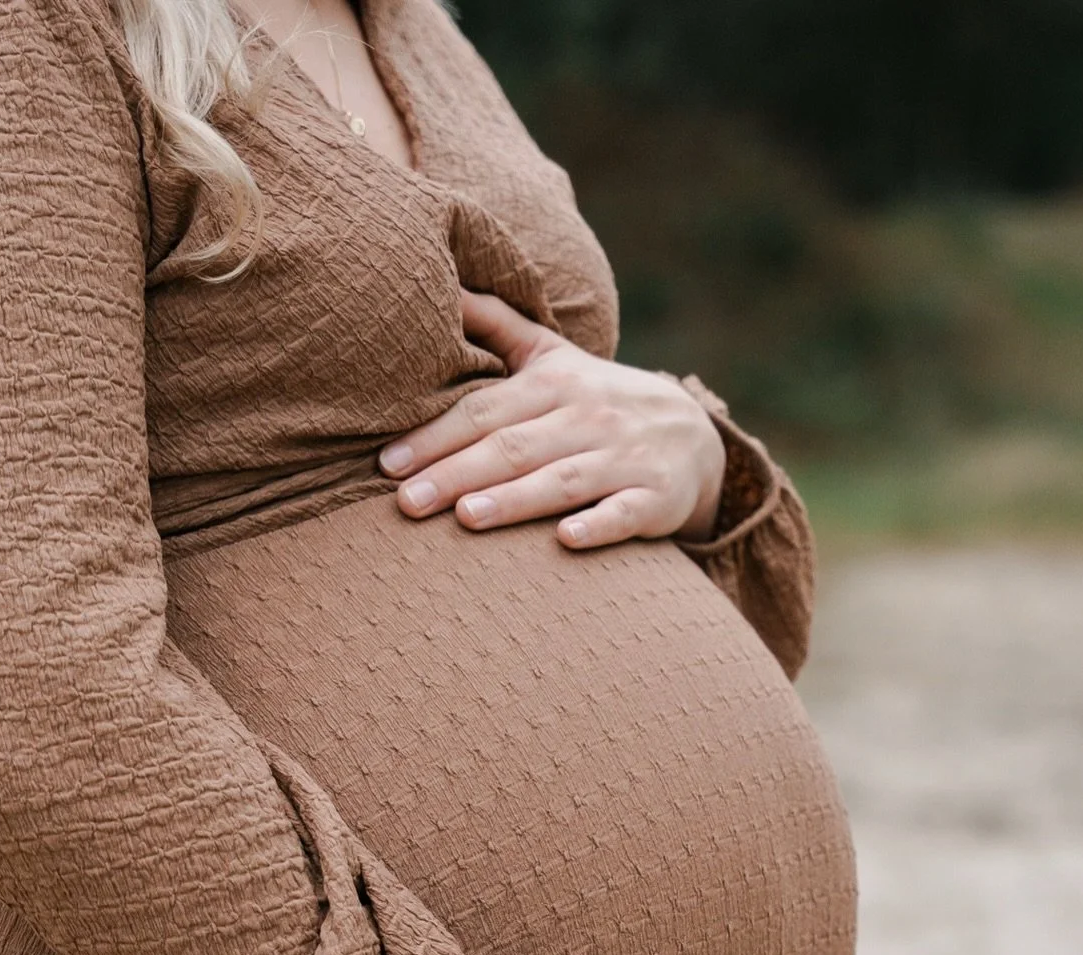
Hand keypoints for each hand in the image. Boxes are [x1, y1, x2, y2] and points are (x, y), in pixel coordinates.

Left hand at [379, 290, 726, 549]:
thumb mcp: (554, 358)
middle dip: (457, 473)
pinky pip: (624, 513)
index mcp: (555, 384)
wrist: (694, 438)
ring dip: (514, 499)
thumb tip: (442, 286)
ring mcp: (624, 459)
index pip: (485, 410)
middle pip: (513, 447)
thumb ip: (498, 326)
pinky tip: (566, 540)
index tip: (387, 462)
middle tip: (407, 502)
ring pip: (562, 480)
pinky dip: (598, 525)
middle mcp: (588, 418)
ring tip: (466, 518)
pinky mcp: (655, 499)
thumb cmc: (599, 402)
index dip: (435, 434)